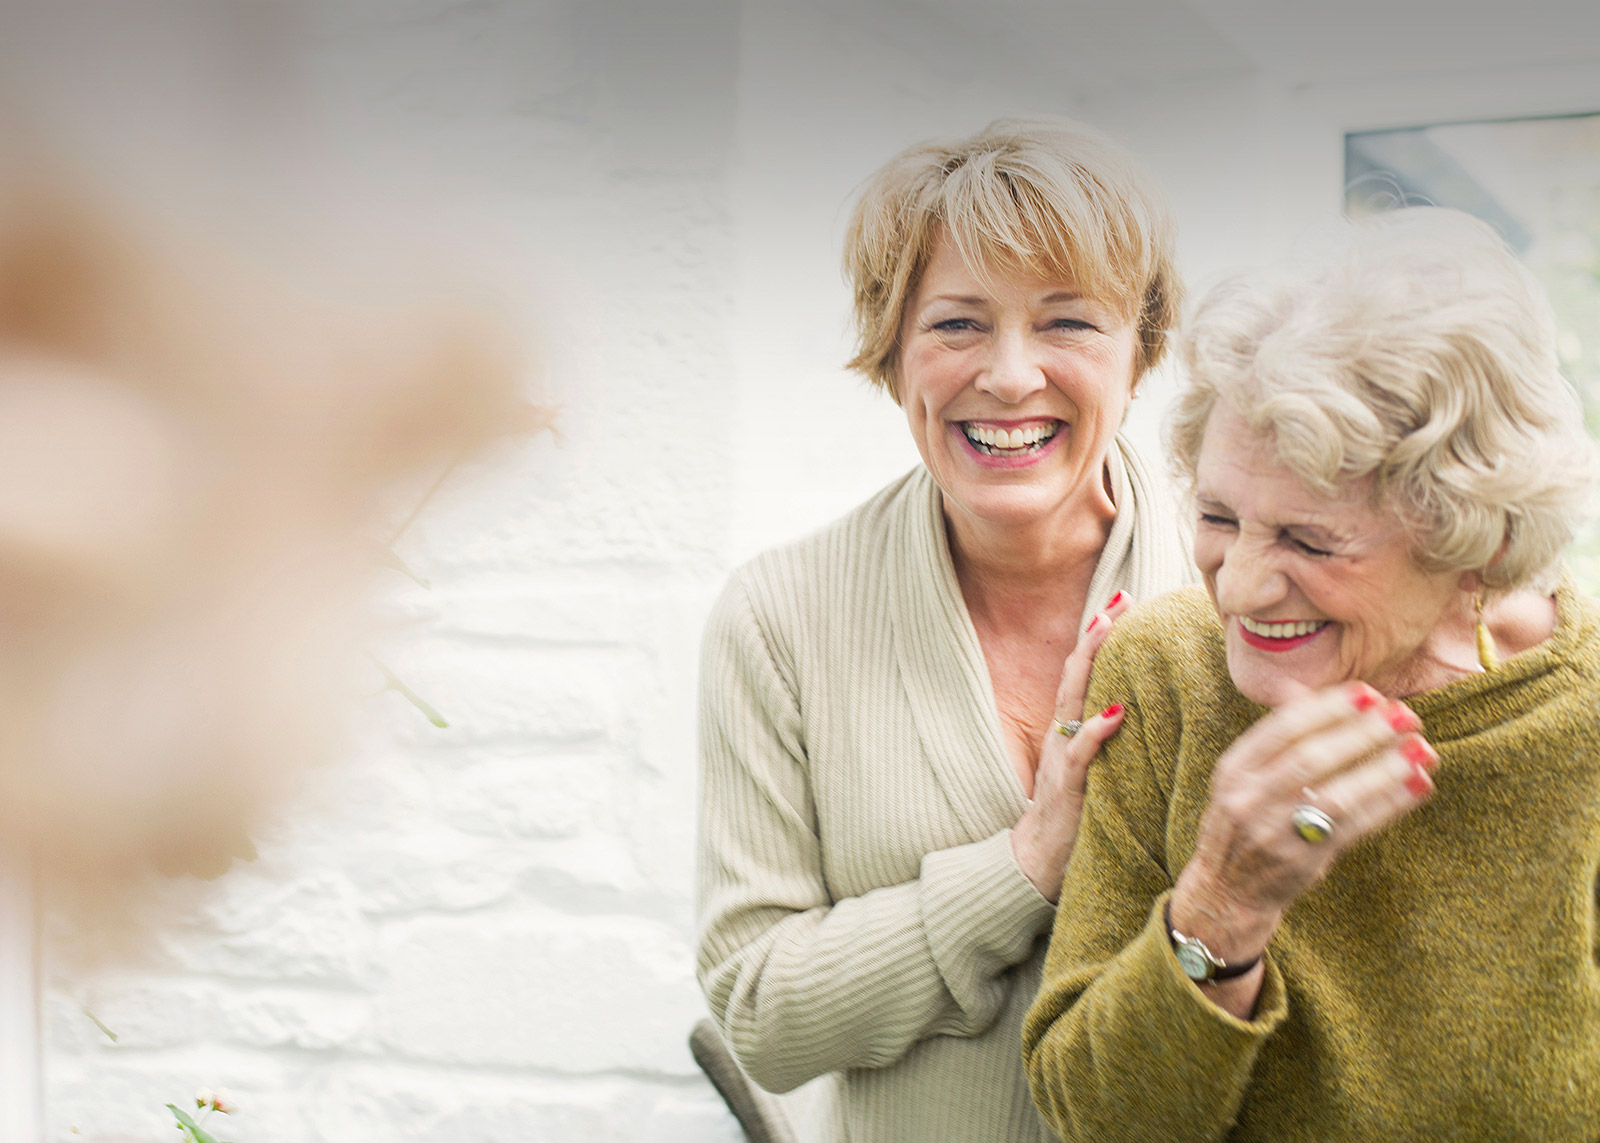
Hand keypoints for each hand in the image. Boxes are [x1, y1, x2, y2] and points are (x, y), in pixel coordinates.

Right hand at [1013, 591, 1132, 902]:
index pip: (1085, 671)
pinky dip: (1095, 731)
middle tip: (1119, 598)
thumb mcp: (1095, 767)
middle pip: (1077, 672)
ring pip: (1073, 699)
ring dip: (1090, 662)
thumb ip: (1108, 738)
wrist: (1038, 859)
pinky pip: (1080, 754)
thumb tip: (1140, 709)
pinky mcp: (1068, 786)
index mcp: (1070, 727)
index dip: (1100, 635)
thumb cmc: (1074, 812)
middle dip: (1096, 633)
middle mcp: (1062, 732)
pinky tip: (1114, 713)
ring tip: (1107, 629)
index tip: (1121, 600)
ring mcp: (1062, 756)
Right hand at [1171, 681, 1436, 960]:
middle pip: (1311, 758)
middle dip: (1362, 732)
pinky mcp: (1304, 861)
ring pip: (1337, 795)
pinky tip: (1417, 785)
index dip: (1329, 707)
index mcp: (1234, 769)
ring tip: (1421, 749)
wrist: (1225, 891)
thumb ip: (1276, 743)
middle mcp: (1249, 799)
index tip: (1368, 693)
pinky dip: (1390, 804)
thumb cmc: (1245, 822)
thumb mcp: (1242, 778)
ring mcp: (1275, 833)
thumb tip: (1315, 694)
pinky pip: (1355, 827)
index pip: (1283, 728)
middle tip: (1404, 715)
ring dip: (1383, 769)